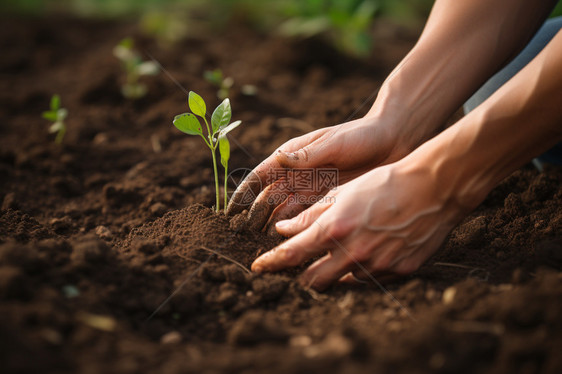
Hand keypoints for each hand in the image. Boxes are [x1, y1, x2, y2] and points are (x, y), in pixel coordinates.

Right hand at [226, 114, 407, 231]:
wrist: (394, 142)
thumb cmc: (362, 136)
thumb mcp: (334, 143)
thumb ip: (307, 155)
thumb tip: (277, 159)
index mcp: (292, 156)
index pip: (260, 177)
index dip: (242, 194)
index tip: (229, 213)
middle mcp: (296, 174)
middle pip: (267, 199)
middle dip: (252, 218)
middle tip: (240, 239)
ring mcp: (310, 190)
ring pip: (282, 213)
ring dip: (270, 229)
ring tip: (259, 248)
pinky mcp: (326, 202)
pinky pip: (304, 220)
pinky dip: (293, 232)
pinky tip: (286, 246)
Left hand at [251, 158, 470, 290]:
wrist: (433, 188)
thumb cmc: (386, 183)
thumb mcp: (344, 193)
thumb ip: (312, 215)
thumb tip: (285, 230)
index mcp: (335, 229)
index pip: (292, 254)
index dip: (271, 263)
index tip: (258, 268)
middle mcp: (353, 253)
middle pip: (313, 280)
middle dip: (301, 276)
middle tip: (300, 267)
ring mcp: (377, 266)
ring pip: (342, 281)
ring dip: (335, 271)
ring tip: (344, 250)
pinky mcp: (399, 272)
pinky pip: (372, 279)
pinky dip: (364, 269)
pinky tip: (372, 249)